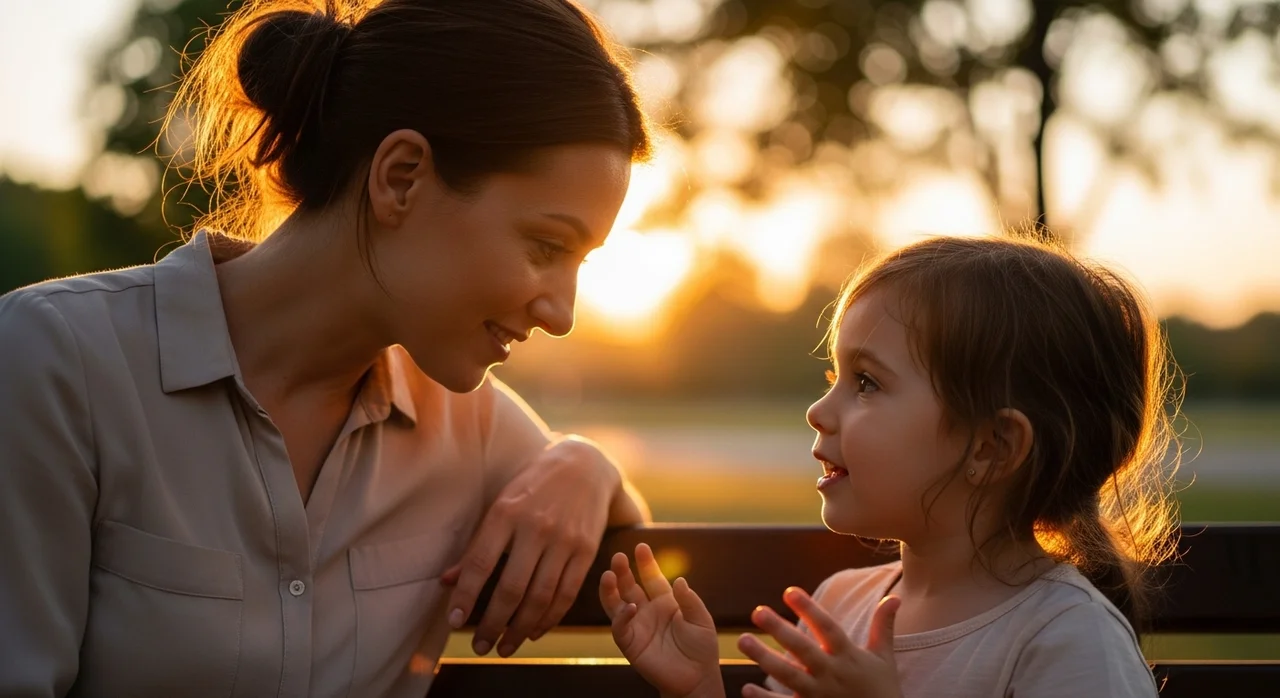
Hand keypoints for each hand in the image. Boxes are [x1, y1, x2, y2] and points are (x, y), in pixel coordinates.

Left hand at [440, 436, 620, 656]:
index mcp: (506, 512)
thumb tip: (447, 581)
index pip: (479, 563)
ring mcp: (564, 540)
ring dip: (520, 629)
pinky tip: (534, 631)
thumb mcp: (501, 504)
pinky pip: (566, 594)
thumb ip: (477, 545)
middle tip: (480, 646)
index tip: (454, 622)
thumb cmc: (532, 487)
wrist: (584, 465)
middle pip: (511, 588)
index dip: (465, 597)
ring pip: (540, 597)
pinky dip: (549, 618)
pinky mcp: (587, 550)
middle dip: (493, 624)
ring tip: (505, 646)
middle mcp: (535, 527)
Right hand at [599, 543, 724, 697]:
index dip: (646, 562)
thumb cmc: (701, 648)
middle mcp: (647, 611)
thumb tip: (678, 580)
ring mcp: (637, 626)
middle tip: (619, 557)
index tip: (641, 546)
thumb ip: (689, 600)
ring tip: (608, 575)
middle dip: (623, 571)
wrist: (697, 679)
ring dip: (610, 590)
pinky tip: (629, 608)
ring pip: (616, 604)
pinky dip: (622, 617)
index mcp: (664, 601)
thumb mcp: (701, 620)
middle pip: (629, 586)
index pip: (651, 577)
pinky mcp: (631, 644)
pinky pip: (620, 628)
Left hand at [737, 588, 901, 697]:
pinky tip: (747, 688)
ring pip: (789, 675)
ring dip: (765, 658)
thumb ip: (883, 627)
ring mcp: (820, 695)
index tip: (789, 591)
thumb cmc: (883, 691)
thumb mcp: (884, 659)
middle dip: (780, 630)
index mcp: (848, 657)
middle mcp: (832, 674)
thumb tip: (894, 598)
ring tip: (743, 641)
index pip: (827, 628)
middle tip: (757, 611)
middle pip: (803, 649)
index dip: (809, 609)